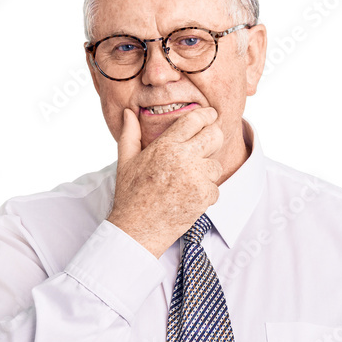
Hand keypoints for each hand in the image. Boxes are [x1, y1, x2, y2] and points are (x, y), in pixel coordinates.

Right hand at [107, 106, 223, 257]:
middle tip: (209, 145)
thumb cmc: (130, 196)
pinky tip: (188, 198)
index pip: (195, 120)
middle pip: (215, 136)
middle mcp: (182, 158)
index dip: (206, 115)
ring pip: (216, 165)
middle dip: (214, 138)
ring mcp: (195, 178)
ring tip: (188, 182)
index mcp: (165, 145)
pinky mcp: (202, 196)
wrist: (137, 229)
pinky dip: (206, 194)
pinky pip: (215, 188)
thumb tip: (128, 113)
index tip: (211, 115)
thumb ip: (129, 134)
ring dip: (207, 173)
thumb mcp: (125, 161)